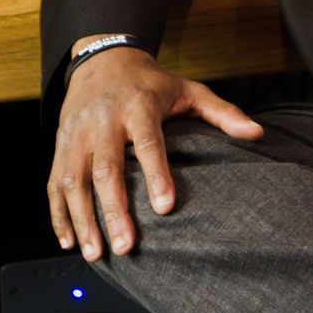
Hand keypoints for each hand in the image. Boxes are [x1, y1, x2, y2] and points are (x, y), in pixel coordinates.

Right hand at [47, 38, 262, 260]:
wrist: (101, 58)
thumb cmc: (150, 82)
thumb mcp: (188, 89)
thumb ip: (222, 113)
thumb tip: (257, 134)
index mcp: (138, 105)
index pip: (147, 142)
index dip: (156, 175)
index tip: (166, 207)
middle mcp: (103, 120)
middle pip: (106, 168)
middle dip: (114, 210)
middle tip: (128, 246)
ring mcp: (77, 134)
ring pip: (74, 180)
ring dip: (83, 219)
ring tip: (97, 254)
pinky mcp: (61, 146)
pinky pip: (54, 183)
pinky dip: (58, 214)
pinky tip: (69, 241)